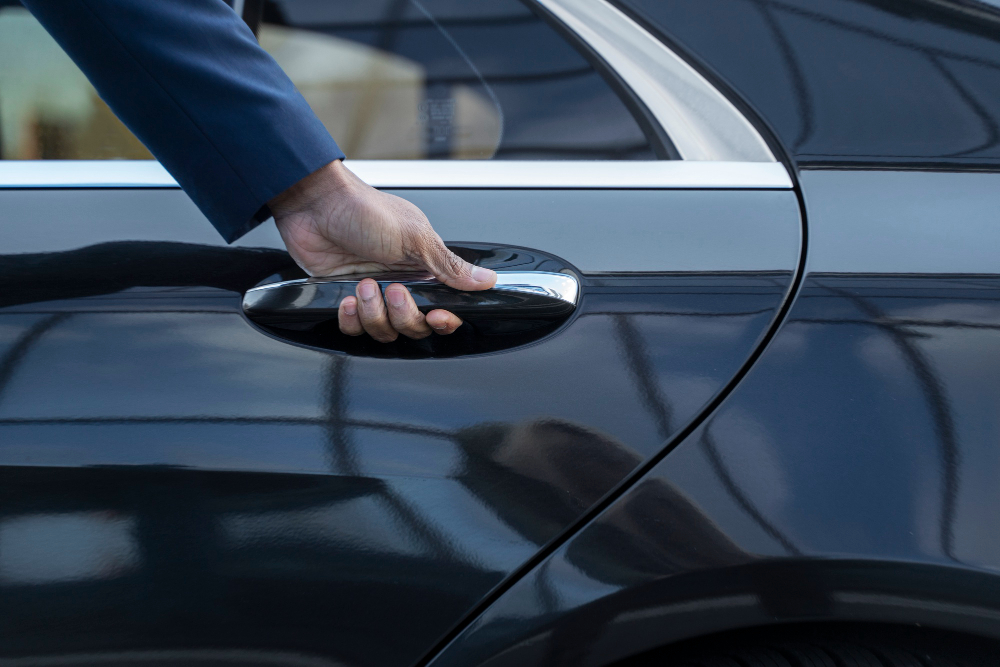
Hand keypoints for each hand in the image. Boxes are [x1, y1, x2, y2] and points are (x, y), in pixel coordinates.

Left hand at [268, 160, 495, 341]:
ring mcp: (372, 294)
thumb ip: (450, 266)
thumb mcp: (416, 237)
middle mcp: (400, 284)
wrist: (314, 204)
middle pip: (413, 326)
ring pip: (383, 330)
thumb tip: (487, 279)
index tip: (437, 315)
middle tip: (391, 289)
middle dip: (403, 314)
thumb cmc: (363, 210)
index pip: (443, 309)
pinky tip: (347, 298)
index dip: (442, 320)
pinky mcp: (343, 298)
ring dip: (373, 313)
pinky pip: (353, 328)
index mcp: (423, 268)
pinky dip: (351, 318)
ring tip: (363, 286)